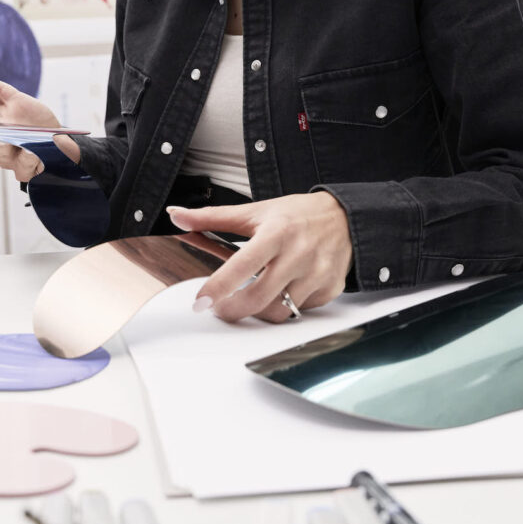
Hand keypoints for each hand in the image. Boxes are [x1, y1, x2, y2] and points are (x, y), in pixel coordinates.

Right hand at [0, 53, 80, 182]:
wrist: (61, 136)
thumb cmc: (33, 117)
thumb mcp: (8, 96)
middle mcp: (1, 149)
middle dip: (3, 142)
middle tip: (9, 136)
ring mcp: (14, 162)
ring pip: (9, 162)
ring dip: (22, 151)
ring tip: (32, 144)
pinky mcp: (28, 172)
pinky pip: (24, 171)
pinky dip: (32, 162)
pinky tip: (39, 155)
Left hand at [168, 192, 352, 322]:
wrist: (345, 218)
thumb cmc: (296, 215)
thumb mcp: (255, 211)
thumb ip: (213, 217)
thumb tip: (177, 217)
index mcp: (277, 232)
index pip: (242, 264)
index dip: (219, 287)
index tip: (201, 302)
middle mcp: (299, 254)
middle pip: (259, 298)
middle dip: (233, 310)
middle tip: (220, 308)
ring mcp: (317, 274)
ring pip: (279, 312)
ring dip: (259, 311)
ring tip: (253, 296)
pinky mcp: (330, 290)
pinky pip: (299, 311)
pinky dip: (286, 306)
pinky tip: (284, 289)